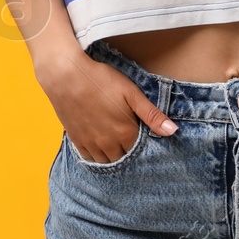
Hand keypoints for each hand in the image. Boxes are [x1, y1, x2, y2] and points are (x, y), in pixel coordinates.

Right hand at [39, 53, 177, 163]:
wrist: (66, 76)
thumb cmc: (101, 80)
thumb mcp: (131, 93)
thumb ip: (152, 114)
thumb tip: (173, 131)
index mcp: (125, 133)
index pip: (141, 151)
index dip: (144, 146)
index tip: (145, 140)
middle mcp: (109, 144)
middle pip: (124, 159)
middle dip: (130, 154)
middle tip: (131, 143)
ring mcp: (91, 144)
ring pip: (107, 161)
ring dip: (114, 157)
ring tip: (118, 147)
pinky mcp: (77, 140)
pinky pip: (89, 159)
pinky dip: (97, 157)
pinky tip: (101, 149)